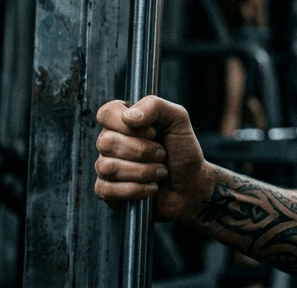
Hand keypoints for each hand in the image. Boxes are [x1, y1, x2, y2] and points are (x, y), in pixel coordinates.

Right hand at [95, 95, 212, 222]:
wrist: (191, 184)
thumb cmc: (182, 150)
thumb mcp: (178, 120)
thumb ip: (155, 106)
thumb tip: (128, 116)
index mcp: (123, 121)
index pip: (106, 113)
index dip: (128, 125)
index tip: (153, 132)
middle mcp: (110, 141)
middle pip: (107, 143)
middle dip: (142, 151)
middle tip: (162, 154)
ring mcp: (105, 166)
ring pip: (108, 168)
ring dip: (143, 172)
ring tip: (161, 172)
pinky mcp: (106, 190)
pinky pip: (107, 190)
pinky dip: (136, 190)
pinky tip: (151, 188)